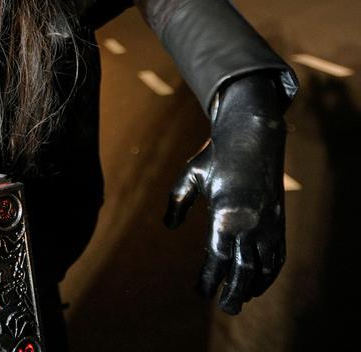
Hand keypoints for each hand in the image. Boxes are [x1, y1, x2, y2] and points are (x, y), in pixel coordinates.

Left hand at [164, 73, 287, 313]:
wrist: (252, 137)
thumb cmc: (215, 157)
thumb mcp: (189, 176)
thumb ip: (177, 202)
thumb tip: (168, 226)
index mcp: (223, 216)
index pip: (216, 259)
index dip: (208, 280)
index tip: (199, 292)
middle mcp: (248, 225)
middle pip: (242, 271)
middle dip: (233, 292)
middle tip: (224, 309)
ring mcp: (267, 224)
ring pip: (263, 267)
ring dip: (253, 287)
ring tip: (240, 299)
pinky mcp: (278, 222)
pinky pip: (277, 255)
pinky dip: (270, 272)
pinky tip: (260, 282)